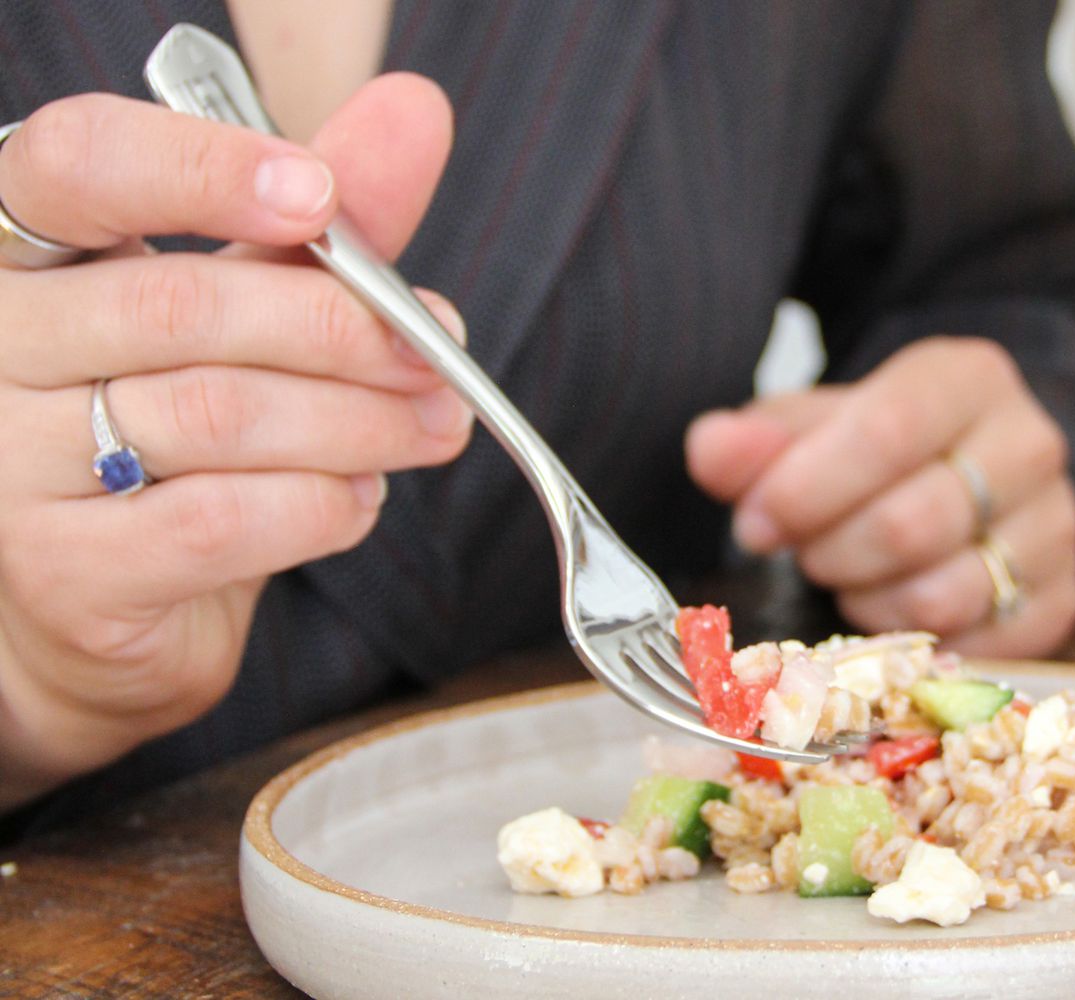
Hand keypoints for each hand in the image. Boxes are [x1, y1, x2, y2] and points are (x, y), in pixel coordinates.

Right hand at [0, 76, 471, 806]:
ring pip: (217, 415)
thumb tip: (415, 114)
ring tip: (430, 427)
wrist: (91, 602)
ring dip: (359, 421)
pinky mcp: (63, 572)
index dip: (205, 169)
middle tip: (437, 354)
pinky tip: (355, 497)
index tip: (320, 198)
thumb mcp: (249, 311)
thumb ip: (325, 223)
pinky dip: (318, 506)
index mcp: (26, 248)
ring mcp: (8, 464)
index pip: (82, 165)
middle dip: (344, 329)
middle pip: (184, 305)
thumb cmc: (171, 433)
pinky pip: (220, 521)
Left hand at [686, 337, 1074, 656]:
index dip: (807, 488)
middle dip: (829, 551)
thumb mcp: (810, 430)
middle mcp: (1030, 447)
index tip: (756, 523)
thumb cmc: (874, 453)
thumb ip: (757, 441)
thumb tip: (710, 450)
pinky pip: (972, 647)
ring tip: (847, 576)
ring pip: (941, 594)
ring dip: (865, 600)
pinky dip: (911, 642)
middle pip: (911, 522)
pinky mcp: (1059, 601)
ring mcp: (1055, 528)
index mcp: (969, 380)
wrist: (957, 480)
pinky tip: (887, 609)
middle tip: (802, 553)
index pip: (888, 432)